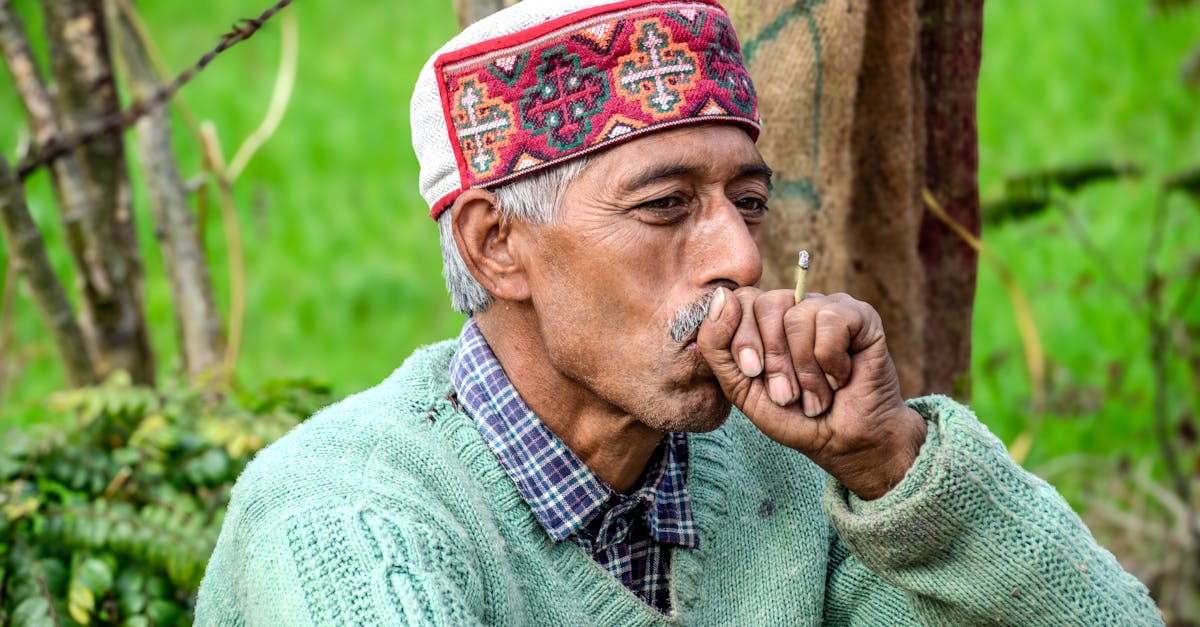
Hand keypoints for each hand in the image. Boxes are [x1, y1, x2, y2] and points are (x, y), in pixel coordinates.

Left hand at [696, 287, 926, 499]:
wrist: (843, 443)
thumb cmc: (793, 416)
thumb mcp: (740, 386)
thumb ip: (717, 344)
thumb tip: (722, 296)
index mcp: (764, 320)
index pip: (739, 300)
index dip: (743, 340)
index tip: (753, 374)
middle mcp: (796, 306)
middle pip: (766, 303)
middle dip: (773, 360)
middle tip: (787, 395)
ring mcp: (828, 307)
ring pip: (798, 316)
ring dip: (805, 370)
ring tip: (816, 396)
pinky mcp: (861, 316)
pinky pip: (831, 321)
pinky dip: (831, 361)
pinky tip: (841, 378)